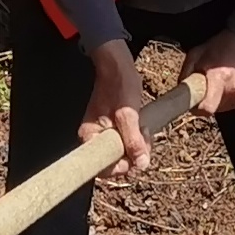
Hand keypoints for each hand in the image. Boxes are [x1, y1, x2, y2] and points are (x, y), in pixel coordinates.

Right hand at [81, 39, 151, 178]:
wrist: (118, 66)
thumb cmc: (119, 86)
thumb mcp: (128, 115)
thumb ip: (133, 141)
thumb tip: (141, 164)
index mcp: (90, 137)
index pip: (103, 168)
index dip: (122, 166)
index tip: (135, 156)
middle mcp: (94, 139)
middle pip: (116, 163)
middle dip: (134, 154)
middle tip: (144, 137)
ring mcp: (105, 135)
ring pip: (124, 154)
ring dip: (139, 146)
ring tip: (144, 129)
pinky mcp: (115, 131)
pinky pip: (127, 144)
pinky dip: (138, 140)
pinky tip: (143, 127)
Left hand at [182, 30, 234, 115]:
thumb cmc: (219, 46)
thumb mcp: (195, 54)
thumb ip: (185, 74)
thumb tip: (180, 92)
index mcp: (219, 78)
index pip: (206, 108)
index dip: (196, 108)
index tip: (192, 102)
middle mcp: (232, 90)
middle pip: (211, 110)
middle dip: (203, 102)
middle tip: (202, 87)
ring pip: (220, 109)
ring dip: (214, 101)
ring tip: (215, 84)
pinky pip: (229, 105)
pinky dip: (223, 99)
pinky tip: (224, 85)